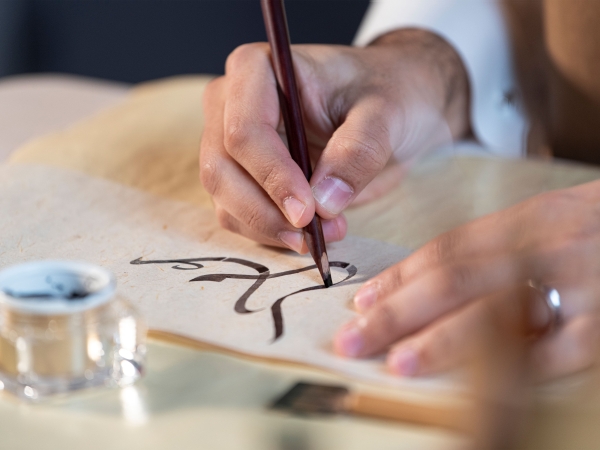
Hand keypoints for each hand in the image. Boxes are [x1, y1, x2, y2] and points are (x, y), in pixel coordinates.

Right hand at [199, 29, 468, 252]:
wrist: (391, 108)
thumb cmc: (386, 93)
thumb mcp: (385, 113)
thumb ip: (358, 150)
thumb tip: (323, 201)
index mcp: (257, 69)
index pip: (244, 130)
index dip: (272, 176)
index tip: (308, 212)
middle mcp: (230, 104)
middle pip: (221, 169)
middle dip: (266, 211)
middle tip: (313, 233)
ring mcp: (230, 142)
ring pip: (225, 198)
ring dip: (271, 228)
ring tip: (326, 232)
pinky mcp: (242, 176)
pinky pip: (239, 216)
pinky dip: (271, 234)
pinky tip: (311, 232)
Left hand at [334, 181, 599, 380]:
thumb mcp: (551, 221)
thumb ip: (496, 248)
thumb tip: (429, 283)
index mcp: (528, 220)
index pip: (446, 250)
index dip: (399, 278)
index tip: (363, 302)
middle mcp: (546, 246)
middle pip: (455, 281)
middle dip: (398, 311)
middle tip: (355, 337)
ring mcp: (580, 285)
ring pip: (498, 315)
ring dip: (442, 342)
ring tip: (397, 363)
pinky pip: (557, 352)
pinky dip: (513, 370)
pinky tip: (475, 389)